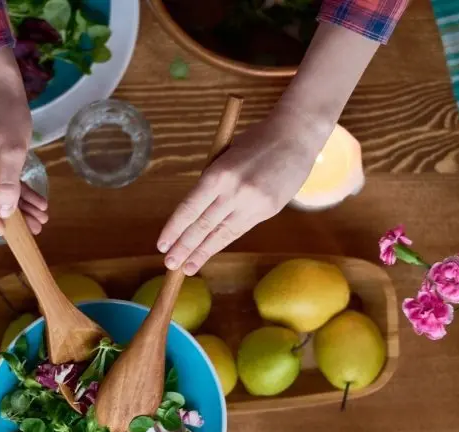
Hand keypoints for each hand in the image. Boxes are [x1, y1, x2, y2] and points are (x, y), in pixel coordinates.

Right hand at [0, 47, 48, 235]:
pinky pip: (1, 184)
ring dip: (19, 209)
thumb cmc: (6, 112)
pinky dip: (19, 194)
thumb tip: (4, 213)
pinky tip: (39, 203)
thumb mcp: (12, 149)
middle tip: (34, 227)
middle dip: (9, 218)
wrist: (3, 85)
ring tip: (42, 218)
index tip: (5, 224)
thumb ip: (8, 182)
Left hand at [157, 106, 326, 274]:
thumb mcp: (226, 154)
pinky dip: (222, 242)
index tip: (162, 245)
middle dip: (184, 247)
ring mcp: (253, 203)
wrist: (297, 136)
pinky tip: (210, 252)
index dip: (174, 229)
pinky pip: (239, 229)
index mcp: (219, 174)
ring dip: (202, 252)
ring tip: (186, 268)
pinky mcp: (268, 210)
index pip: (189, 209)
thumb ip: (212, 181)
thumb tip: (194, 211)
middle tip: (169, 264)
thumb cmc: (257, 140)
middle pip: (203, 226)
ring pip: (222, 234)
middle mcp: (234, 191)